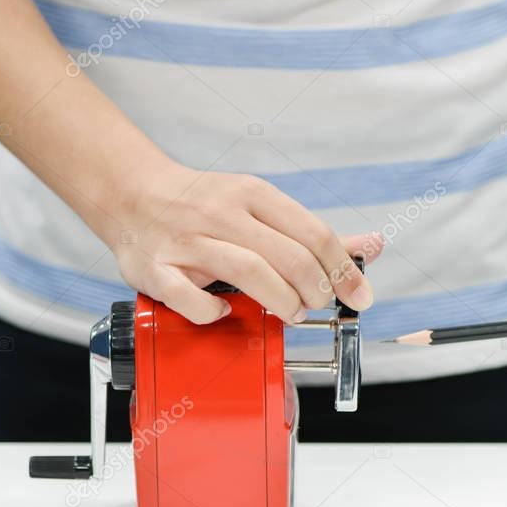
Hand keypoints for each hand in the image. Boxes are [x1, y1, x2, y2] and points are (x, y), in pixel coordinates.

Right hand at [102, 159, 381, 324]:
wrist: (131, 194)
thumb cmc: (203, 205)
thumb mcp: (261, 206)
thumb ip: (313, 233)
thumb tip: (374, 245)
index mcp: (251, 194)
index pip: (313, 232)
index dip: (344, 269)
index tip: (359, 294)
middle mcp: (221, 213)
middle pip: (289, 255)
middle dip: (315, 289)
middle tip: (316, 304)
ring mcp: (187, 242)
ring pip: (248, 272)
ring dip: (280, 300)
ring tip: (290, 312)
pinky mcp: (156, 269)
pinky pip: (191, 299)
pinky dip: (215, 312)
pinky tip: (227, 312)